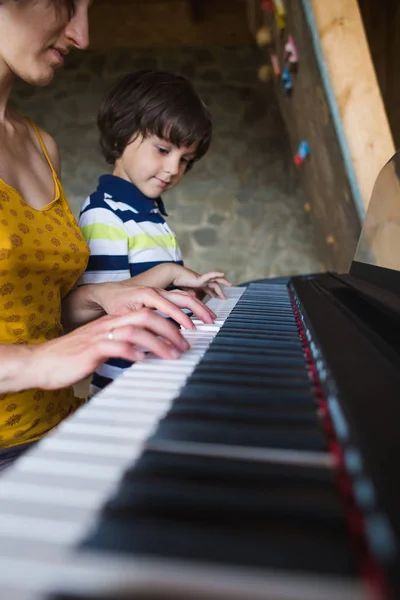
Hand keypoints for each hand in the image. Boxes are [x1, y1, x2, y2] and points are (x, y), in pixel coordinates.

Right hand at [27, 309, 190, 390]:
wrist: (41, 362)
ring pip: (136, 330)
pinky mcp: (91, 349)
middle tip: (185, 346)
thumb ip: (123, 345)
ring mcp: (100, 335)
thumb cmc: (72, 358)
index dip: (169, 322)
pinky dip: (132, 352)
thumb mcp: (102, 348)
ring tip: (172, 355)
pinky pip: (115, 346)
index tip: (184, 336)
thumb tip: (145, 353)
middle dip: (171, 329)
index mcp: (114, 321)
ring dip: (158, 343)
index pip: (148, 313)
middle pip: (147, 316)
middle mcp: (109, 324)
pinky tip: (142, 360)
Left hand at [90, 283, 215, 328]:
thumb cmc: (114, 305)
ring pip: (185, 296)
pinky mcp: (162, 294)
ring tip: (210, 317)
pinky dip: (192, 304)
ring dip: (199, 306)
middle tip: (211, 321)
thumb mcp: (124, 318)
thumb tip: (152, 343)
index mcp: (148, 294)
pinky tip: (199, 314)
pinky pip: (181, 297)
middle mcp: (157, 290)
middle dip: (199, 309)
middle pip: (184, 297)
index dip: (183, 318)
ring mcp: (161, 291)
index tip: (192, 329)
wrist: (108, 292)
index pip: (171, 306)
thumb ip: (139, 328)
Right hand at [172, 267, 231, 298]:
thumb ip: (190, 296)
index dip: (212, 293)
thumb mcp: (185, 293)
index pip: (207, 289)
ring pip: (215, 280)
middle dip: (219, 291)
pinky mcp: (200, 277)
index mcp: (197, 285)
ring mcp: (201, 278)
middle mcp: (200, 281)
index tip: (215, 298)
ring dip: (223, 282)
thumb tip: (193, 301)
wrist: (172, 276)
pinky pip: (210, 275)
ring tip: (229, 285)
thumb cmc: (176, 284)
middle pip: (213, 285)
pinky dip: (216, 274)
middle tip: (224, 297)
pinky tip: (222, 274)